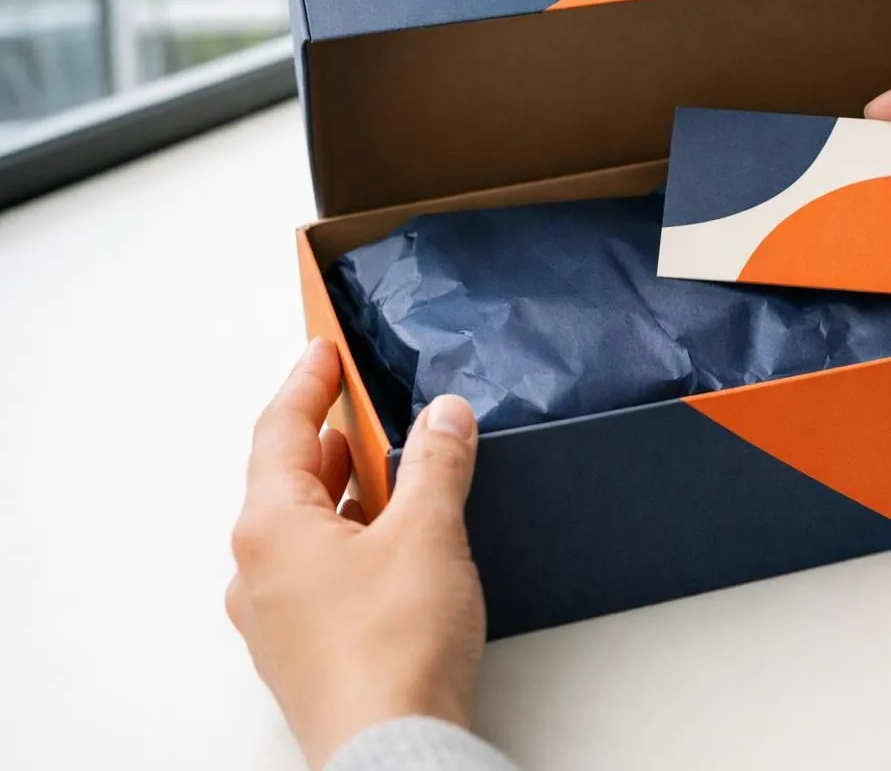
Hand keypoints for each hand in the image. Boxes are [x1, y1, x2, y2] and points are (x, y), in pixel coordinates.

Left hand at [226, 339, 485, 767]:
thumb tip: (442, 416)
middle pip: (286, 481)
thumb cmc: (393, 649)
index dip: (307, 383)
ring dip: (342, 495)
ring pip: (301, 532)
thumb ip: (436, 462)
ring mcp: (275, 618)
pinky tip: (392, 549)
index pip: (281, 431)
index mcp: (270, 528)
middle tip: (359, 407)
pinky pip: (316, 575)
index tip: (323, 351)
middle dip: (328, 440)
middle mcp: (257, 572)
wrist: (392, 749)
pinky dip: (348, 543)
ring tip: (389, 474)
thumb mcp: (428, 531)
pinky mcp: (304, 653)